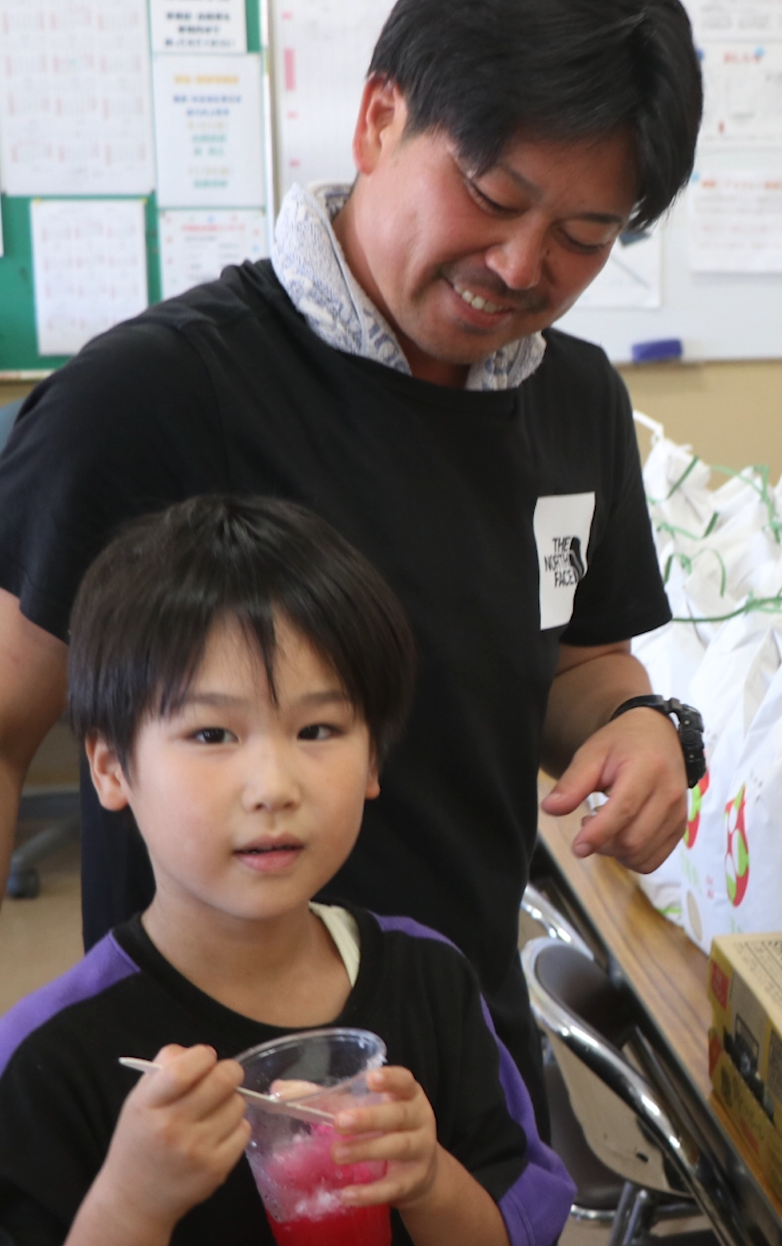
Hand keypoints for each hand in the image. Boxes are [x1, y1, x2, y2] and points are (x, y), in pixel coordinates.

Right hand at [93, 1044, 250, 1236]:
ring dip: (230, 1102)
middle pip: (224, 1080)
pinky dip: (235, 1127)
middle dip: (228, 1072)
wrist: (134, 1200)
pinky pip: (244, 1131)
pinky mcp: (216, 1169)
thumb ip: (167, 1068)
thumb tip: (204, 1054)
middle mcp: (172, 1127)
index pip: (185, 1069)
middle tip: (221, 1079)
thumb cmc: (139, 1140)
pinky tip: (218, 1134)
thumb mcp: (139, 1099)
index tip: (205, 1059)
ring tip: (213, 1113)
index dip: (203, 1056)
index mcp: (150, 1104)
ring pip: (238, 1104)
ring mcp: (196, 1151)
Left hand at [331, 1066, 438, 1210]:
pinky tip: (347, 1195)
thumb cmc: (386, 1128)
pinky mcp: (414, 1181)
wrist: (419, 1171)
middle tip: (339, 1123)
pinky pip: (393, 1187)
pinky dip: (370, 1193)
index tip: (370, 1078)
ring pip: (398, 1147)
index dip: (390, 1079)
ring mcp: (421, 1151)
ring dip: (366, 1150)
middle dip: (369, 1118)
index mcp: (408, 1095)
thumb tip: (281, 1089)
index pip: (404, 1081)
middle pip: (399, 1115)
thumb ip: (329, 1099)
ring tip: (336, 1154)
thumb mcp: (366, 1108)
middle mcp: (420, 1119)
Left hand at [541, 707, 687, 872]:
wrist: (658, 735)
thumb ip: (572, 783)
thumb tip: (550, 809)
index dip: (599, 834)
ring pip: (643, 855)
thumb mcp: (591, 754)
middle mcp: (669, 794)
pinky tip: (621, 836)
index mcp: (647, 769)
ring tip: (605, 827)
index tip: (577, 847)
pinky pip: (654, 859)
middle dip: (603, 844)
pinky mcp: (680, 828)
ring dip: (616, 852)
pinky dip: (632, 858)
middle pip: (634, 840)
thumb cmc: (622, 744)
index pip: (624, 810)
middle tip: (588, 823)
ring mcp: (678, 813)